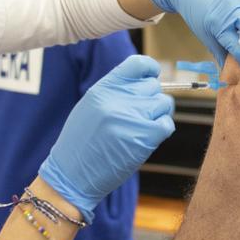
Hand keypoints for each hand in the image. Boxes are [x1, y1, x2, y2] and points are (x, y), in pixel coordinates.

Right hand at [39, 56, 173, 222]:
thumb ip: (115, 92)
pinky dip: (162, 130)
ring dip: (158, 114)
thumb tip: (145, 83)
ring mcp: (133, 117)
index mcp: (103, 88)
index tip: (152, 77)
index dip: (150, 70)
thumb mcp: (90, 107)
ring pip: (164, 103)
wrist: (71, 175)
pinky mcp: (145, 138)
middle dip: (151, 99)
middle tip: (140, 115)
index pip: (138, 64)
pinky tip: (148, 138)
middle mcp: (118, 99)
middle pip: (153, 86)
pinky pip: (167, 124)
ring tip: (142, 127)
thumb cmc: (80, 143)